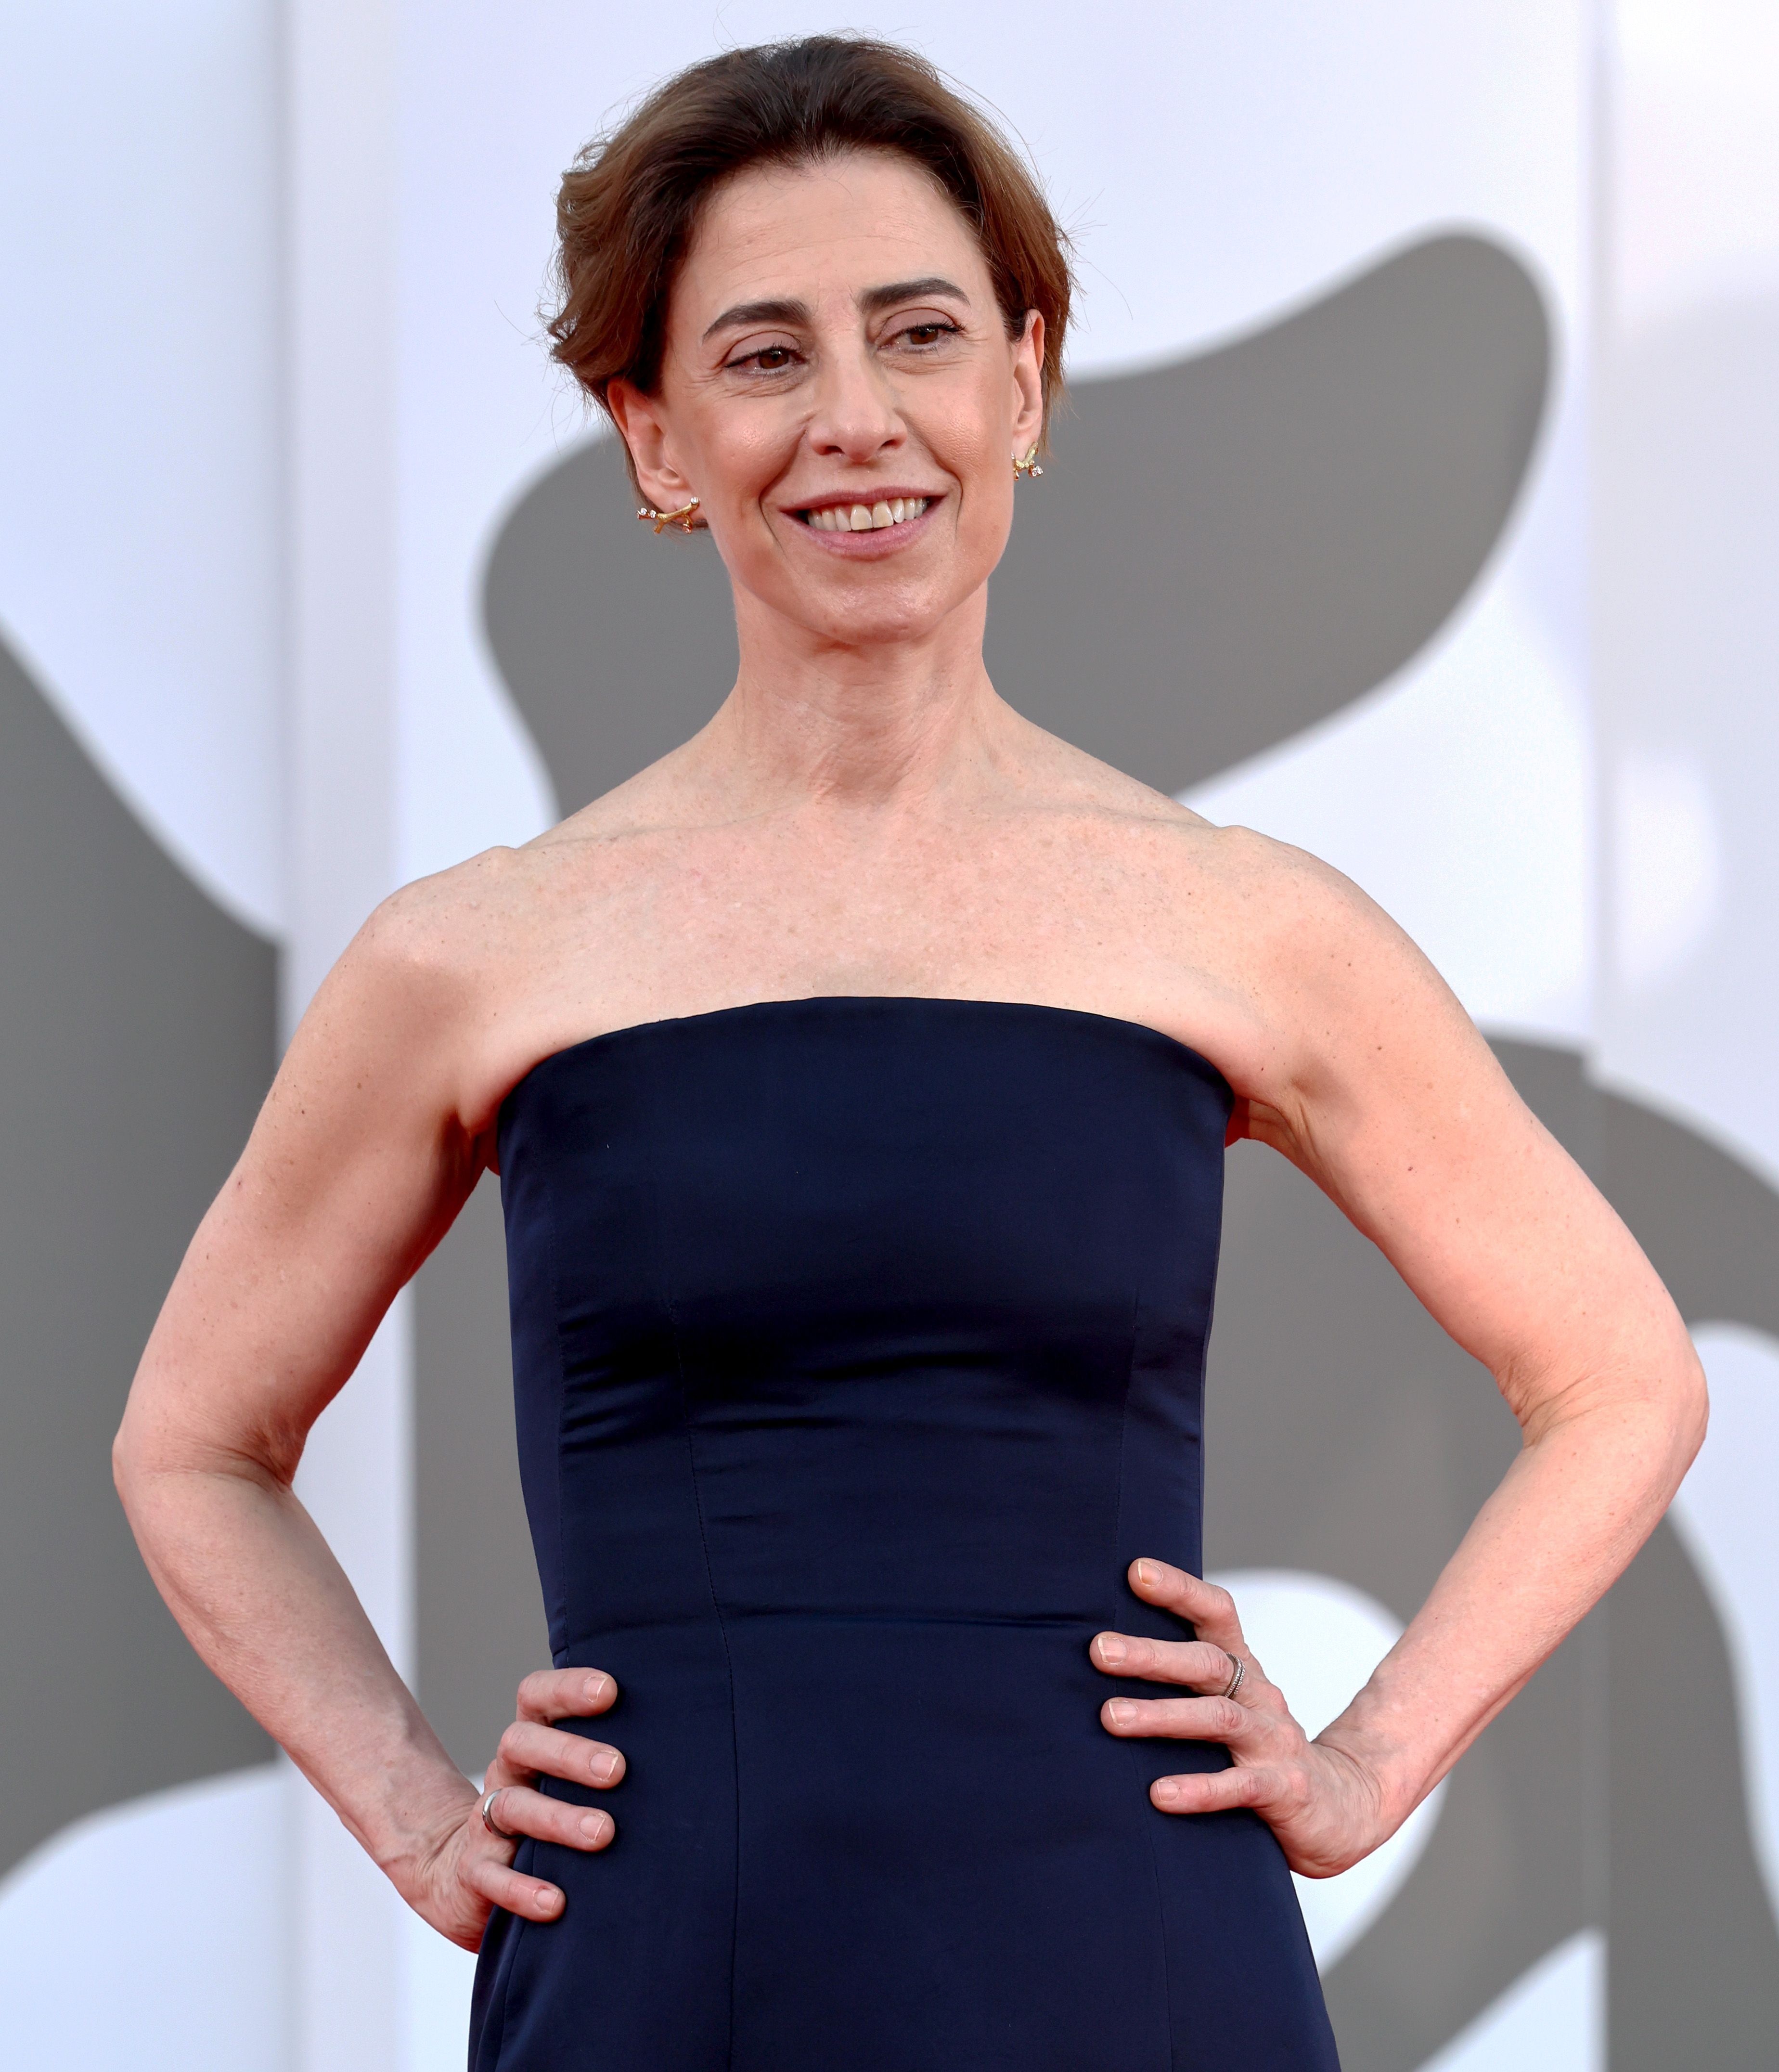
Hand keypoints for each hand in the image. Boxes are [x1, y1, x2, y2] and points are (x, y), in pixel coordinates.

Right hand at [406, 1667, 624, 1948]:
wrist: (467, 1873)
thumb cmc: (548, 1813)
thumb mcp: (569, 1779)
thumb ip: (608, 1757)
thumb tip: (688, 1746)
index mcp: (532, 1741)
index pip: (537, 1697)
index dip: (568, 1688)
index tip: (609, 1691)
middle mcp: (507, 1774)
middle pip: (522, 1743)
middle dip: (570, 1753)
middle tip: (617, 1770)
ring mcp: (485, 1822)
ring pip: (513, 1808)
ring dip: (559, 1819)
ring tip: (603, 1833)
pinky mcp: (474, 1872)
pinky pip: (491, 1876)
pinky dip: (522, 1889)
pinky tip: (555, 1902)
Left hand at [1092, 1559, 1386, 1877]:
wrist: (1342, 1807)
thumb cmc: (1261, 1750)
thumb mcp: (1228, 1706)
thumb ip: (1183, 1682)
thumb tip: (1099, 1653)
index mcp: (1243, 1670)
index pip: (1216, 1614)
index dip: (1179, 1589)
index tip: (1135, 1570)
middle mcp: (1259, 1697)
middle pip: (1207, 1663)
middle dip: (1151, 1655)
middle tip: (1099, 1650)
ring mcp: (1274, 1742)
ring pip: (1218, 1718)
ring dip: (1162, 1715)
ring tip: (1110, 1717)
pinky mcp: (1284, 1791)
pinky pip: (1239, 1786)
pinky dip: (1199, 1789)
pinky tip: (1158, 1794)